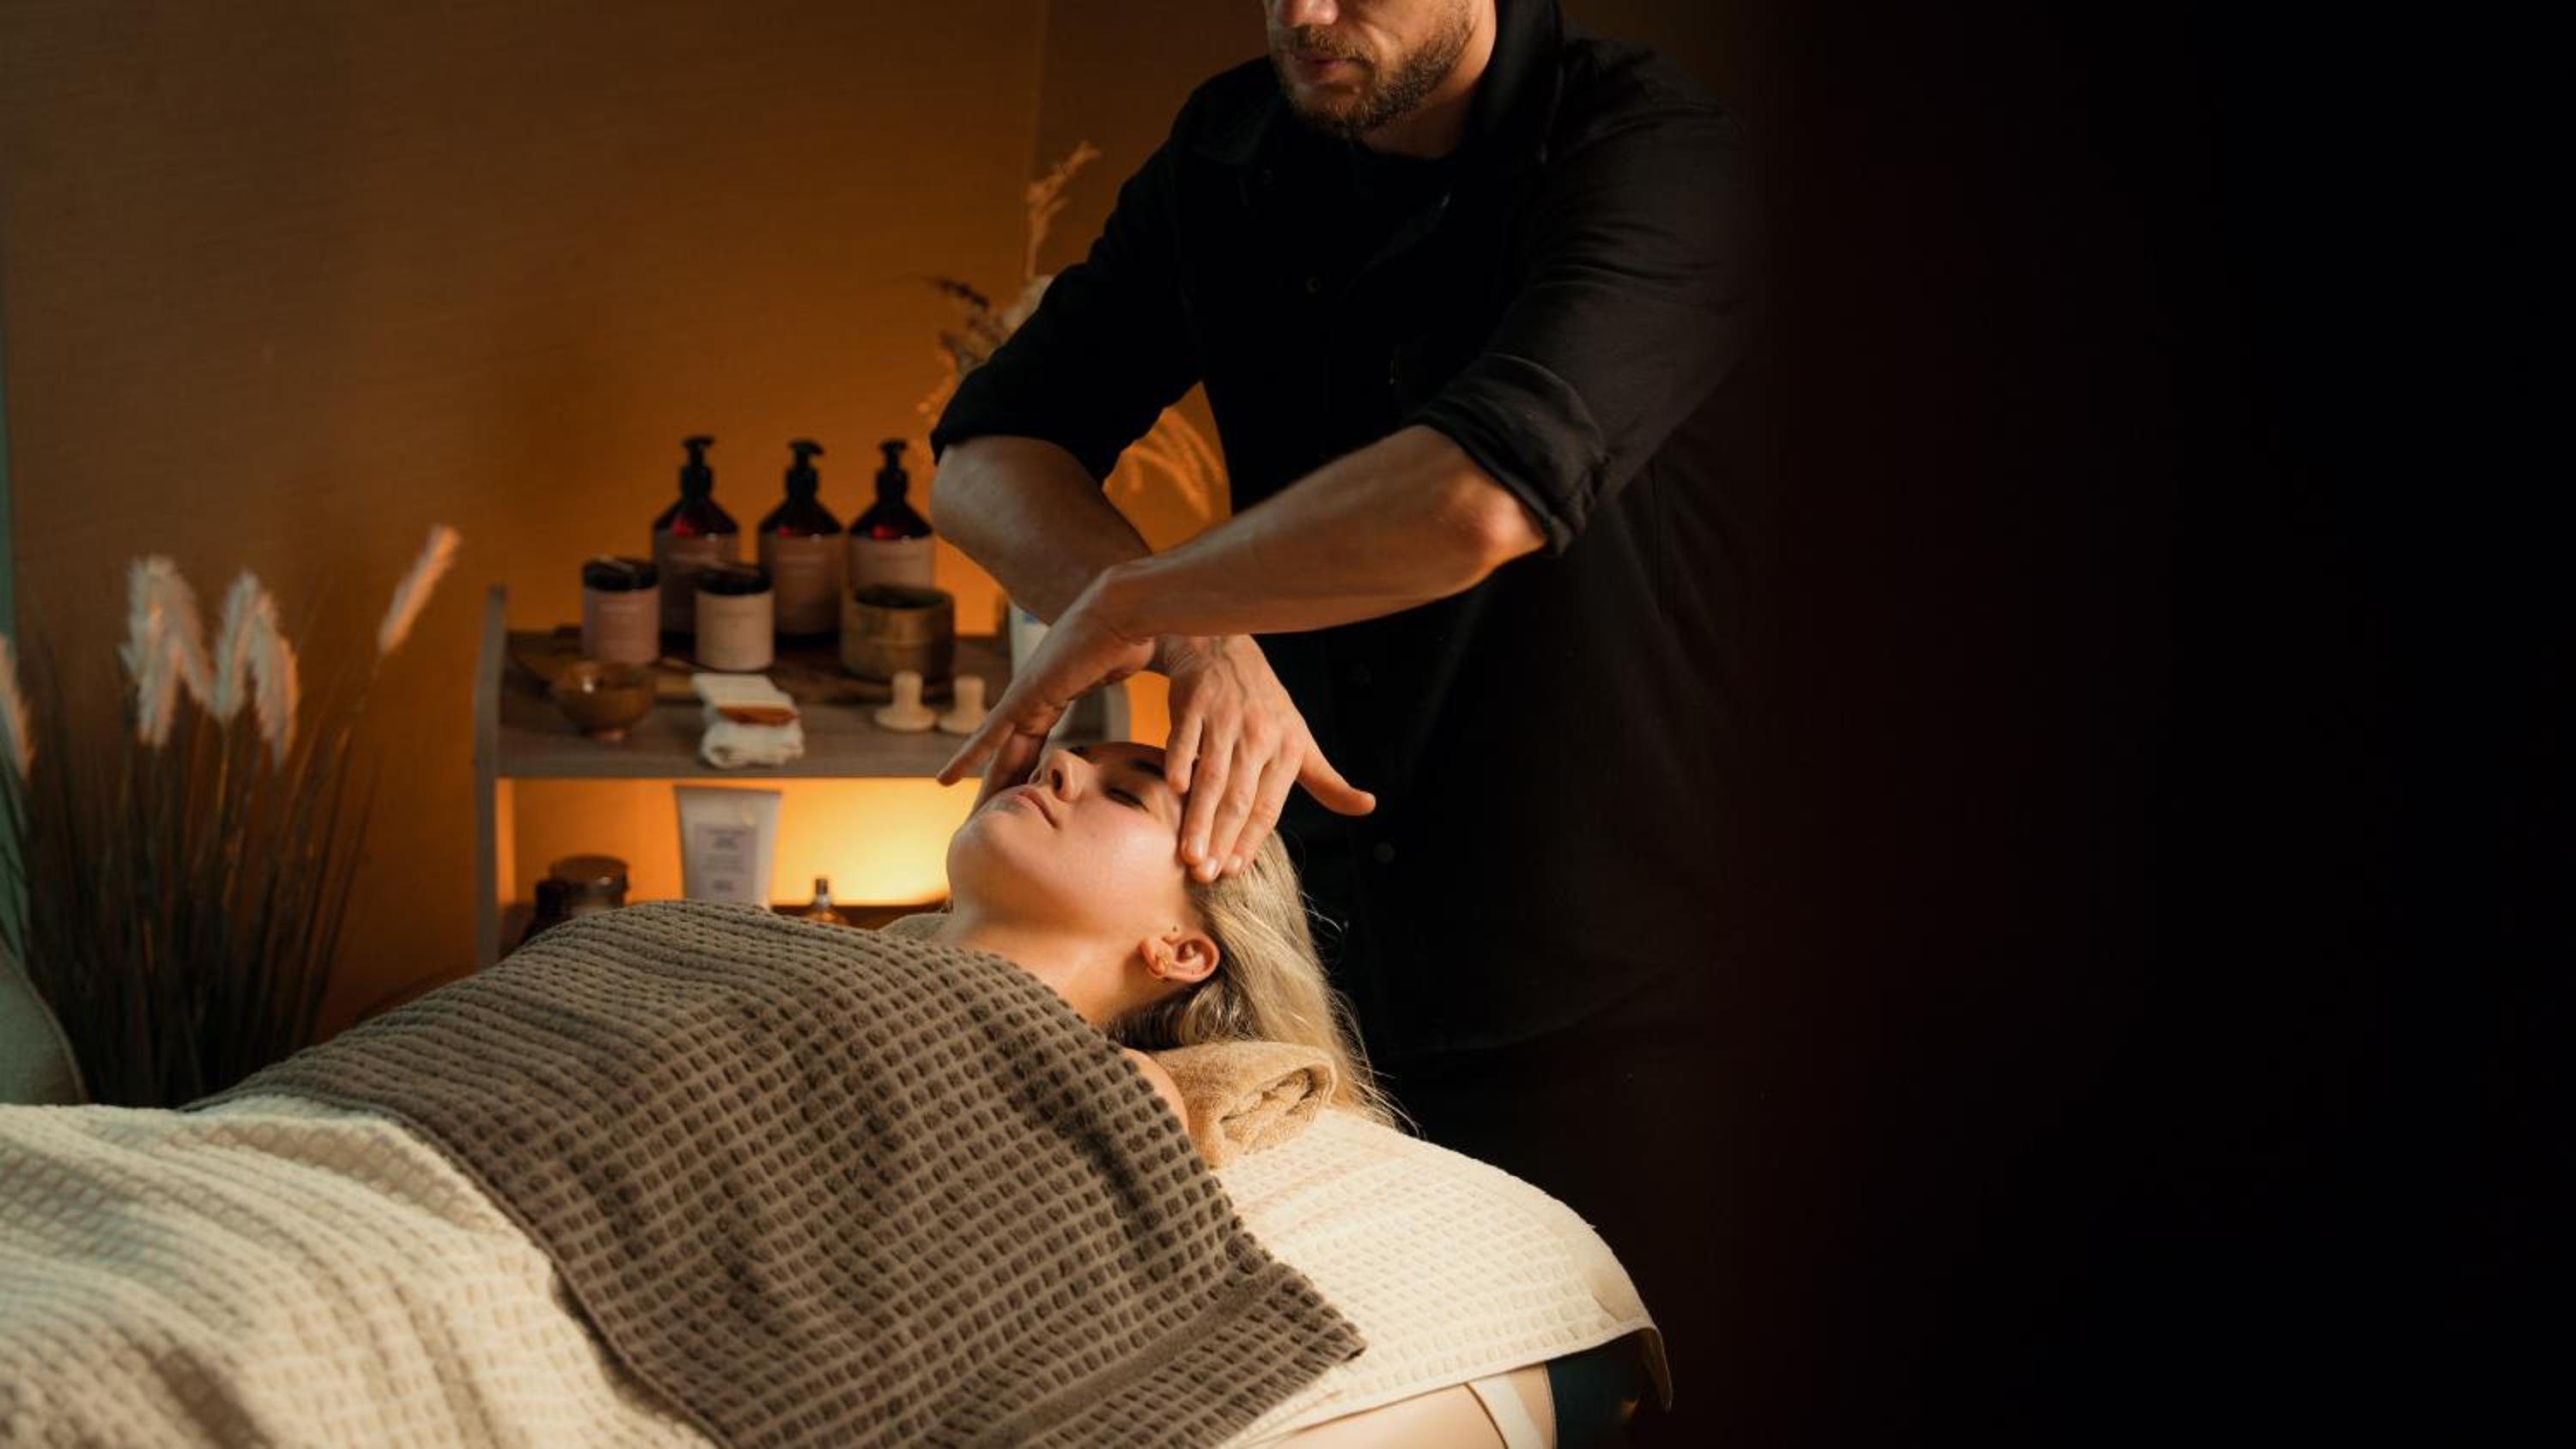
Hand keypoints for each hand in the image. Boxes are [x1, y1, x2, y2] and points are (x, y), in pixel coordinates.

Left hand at [936, 583, 1155, 809]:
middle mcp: (1034, 697)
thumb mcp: (1123, 674)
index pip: (1034, 745)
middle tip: (985, 818)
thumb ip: (1120, 689)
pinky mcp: (1026, 695)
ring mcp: (1027, 696)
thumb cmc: (1134, 635)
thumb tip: (1156, 706)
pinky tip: (947, 779)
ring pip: (996, 752)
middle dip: (1001, 787)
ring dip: (983, 784)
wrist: (1125, 610)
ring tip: (968, 814)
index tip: (1019, 796)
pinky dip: (968, 757)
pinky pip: (990, 735)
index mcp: (1055, 695)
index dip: (1026, 773)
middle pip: (1012, 754)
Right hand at [1153, 633, 1375, 883]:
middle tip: (1205, 875)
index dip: (1251, 841)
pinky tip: (1172, 791)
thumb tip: (1368, 806)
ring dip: (1199, 816)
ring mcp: (1226, 719)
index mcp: (1287, 750)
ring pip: (1212, 775)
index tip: (1233, 872)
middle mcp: (1259, 735)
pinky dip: (1178, 762)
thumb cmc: (1265, 706)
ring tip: (1188, 853)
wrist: (1226, 649)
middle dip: (1222, 838)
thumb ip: (1327, 781)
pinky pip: (1184, 738)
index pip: (1268, 806)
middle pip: (1239, 798)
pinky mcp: (1195, 703)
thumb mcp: (1301, 740)